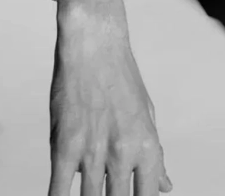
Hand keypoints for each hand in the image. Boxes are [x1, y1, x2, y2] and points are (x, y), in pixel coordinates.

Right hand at [49, 0, 171, 195]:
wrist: (95, 43)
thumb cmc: (122, 77)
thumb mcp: (147, 115)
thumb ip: (154, 155)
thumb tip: (165, 186)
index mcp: (148, 146)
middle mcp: (123, 153)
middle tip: (109, 195)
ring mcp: (92, 152)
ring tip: (90, 193)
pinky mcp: (64, 146)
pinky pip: (59, 192)